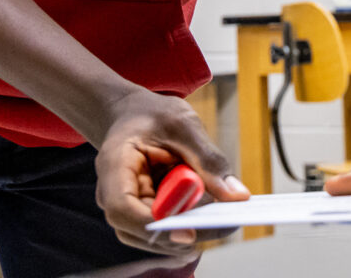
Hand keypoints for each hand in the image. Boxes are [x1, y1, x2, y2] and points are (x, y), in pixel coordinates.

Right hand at [95, 86, 248, 249]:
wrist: (132, 114)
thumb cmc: (153, 115)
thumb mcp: (184, 125)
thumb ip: (209, 160)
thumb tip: (237, 197)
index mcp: (114, 164)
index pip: (122, 208)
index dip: (155, 224)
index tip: (190, 230)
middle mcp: (113, 194)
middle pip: (141, 230)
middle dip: (183, 231)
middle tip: (224, 223)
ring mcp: (126, 208)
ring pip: (155, 237)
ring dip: (189, 230)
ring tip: (221, 216)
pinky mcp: (142, 214)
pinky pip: (164, 229)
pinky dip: (188, 224)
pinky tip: (210, 213)